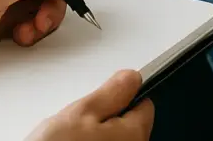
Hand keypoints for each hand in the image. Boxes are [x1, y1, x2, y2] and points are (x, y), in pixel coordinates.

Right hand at [27, 70, 154, 140]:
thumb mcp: (81, 112)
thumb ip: (112, 92)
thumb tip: (133, 77)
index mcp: (135, 134)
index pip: (144, 104)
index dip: (123, 95)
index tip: (105, 95)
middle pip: (127, 123)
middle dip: (105, 116)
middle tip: (79, 119)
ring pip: (111, 137)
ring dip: (94, 133)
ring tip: (68, 137)